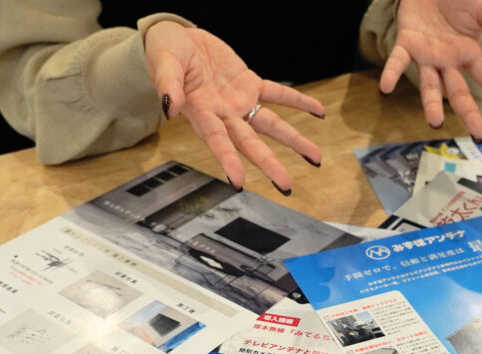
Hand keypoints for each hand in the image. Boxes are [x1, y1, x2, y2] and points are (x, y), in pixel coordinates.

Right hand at [145, 21, 324, 194]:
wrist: (177, 40)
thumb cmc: (165, 53)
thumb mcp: (163, 63)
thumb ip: (168, 85)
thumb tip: (169, 107)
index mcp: (200, 113)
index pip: (216, 140)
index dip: (227, 160)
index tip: (238, 181)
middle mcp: (223, 114)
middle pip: (249, 143)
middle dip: (269, 164)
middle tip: (286, 186)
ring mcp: (238, 102)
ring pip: (270, 125)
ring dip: (294, 141)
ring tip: (316, 158)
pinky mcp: (249, 84)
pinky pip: (278, 94)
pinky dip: (298, 101)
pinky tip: (319, 112)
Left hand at [380, 0, 481, 140]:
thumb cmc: (455, 2)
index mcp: (468, 55)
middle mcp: (448, 63)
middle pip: (460, 93)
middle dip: (469, 114)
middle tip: (479, 136)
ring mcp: (426, 57)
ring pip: (429, 86)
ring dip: (431, 104)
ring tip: (435, 122)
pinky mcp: (406, 44)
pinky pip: (397, 61)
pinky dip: (391, 74)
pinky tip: (385, 89)